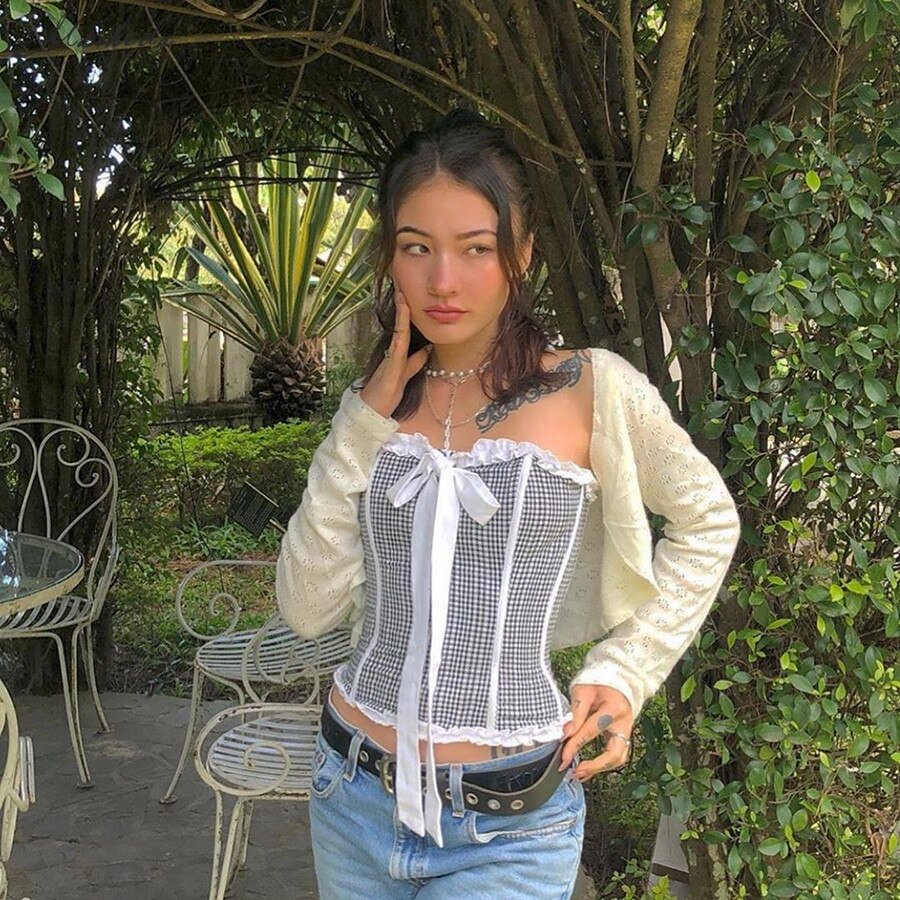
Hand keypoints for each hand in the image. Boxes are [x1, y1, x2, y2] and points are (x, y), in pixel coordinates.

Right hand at [359, 288, 430, 418]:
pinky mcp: (388, 373)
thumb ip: (414, 363)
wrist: (371, 413)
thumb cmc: (386, 396)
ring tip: (403, 298)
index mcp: (396, 354)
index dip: (407, 312)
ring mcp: (389, 362)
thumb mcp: (405, 376)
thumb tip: (426, 349)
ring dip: (400, 318)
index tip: (408, 294)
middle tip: (402, 285)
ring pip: (397, 335)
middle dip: (401, 306)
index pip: (404, 329)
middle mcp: (392, 354)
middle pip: (399, 326)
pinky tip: (401, 330)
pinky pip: (395, 354)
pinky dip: (399, 341)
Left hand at [558, 684, 633, 780]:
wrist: (615, 680)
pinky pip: (615, 756)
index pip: (592, 730)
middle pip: (615, 753)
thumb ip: (576, 713)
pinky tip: (586, 770)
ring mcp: (626, 732)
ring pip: (617, 758)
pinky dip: (600, 765)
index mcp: (614, 709)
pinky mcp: (622, 737)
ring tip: (578, 773)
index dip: (576, 744)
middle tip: (575, 771)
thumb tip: (565, 734)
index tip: (563, 757)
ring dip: (598, 769)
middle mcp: (624, 724)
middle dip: (595, 766)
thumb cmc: (598, 684)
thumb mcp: (583, 691)